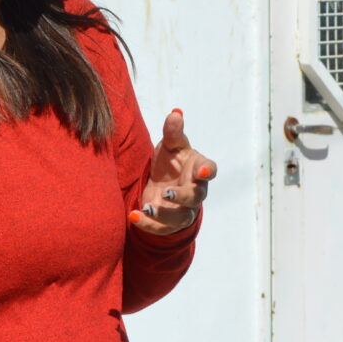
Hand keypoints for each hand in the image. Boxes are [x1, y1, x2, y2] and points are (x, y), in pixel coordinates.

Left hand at [132, 108, 215, 234]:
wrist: (161, 184)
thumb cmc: (171, 162)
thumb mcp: (169, 145)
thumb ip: (172, 132)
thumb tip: (175, 113)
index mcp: (199, 169)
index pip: (209, 170)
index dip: (208, 171)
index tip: (203, 171)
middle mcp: (195, 191)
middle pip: (195, 197)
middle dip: (182, 196)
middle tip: (167, 193)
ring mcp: (184, 209)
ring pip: (180, 217)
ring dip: (165, 215)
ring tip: (148, 208)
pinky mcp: (169, 223)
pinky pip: (162, 228)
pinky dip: (148, 224)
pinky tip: (134, 216)